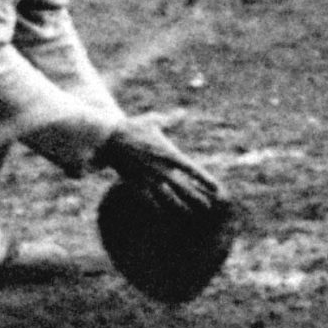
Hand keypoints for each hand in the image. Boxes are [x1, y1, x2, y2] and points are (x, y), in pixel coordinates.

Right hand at [95, 114, 222, 206]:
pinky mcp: (136, 183)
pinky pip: (149, 200)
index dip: (205, 179)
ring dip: (180, 206)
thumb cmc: (134, 127)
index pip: (192, 169)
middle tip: (209, 207)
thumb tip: (183, 112)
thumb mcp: (155, 121)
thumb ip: (171, 119)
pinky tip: (164, 215)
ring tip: (189, 214)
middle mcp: (162, 168)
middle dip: (197, 198)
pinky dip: (157, 208)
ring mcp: (149, 178)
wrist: (110, 137)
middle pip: (184, 187)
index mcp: (169, 153)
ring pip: (168, 197)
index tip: (216, 188)